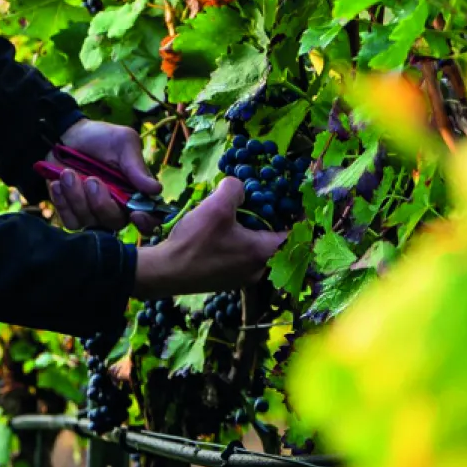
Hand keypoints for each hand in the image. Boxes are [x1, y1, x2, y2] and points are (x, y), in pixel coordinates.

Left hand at [47, 119, 161, 235]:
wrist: (65, 134)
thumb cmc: (100, 137)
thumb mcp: (122, 143)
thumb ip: (136, 166)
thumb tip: (156, 189)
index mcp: (134, 192)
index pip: (149, 219)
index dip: (146, 223)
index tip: (135, 213)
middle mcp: (116, 207)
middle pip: (115, 223)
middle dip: (102, 204)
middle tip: (92, 179)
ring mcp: (92, 212)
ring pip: (89, 222)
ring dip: (77, 197)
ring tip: (68, 173)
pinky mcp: (71, 212)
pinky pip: (70, 221)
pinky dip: (63, 203)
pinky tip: (58, 183)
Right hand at [132, 178, 284, 296]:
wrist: (166, 273)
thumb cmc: (195, 242)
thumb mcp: (216, 206)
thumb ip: (234, 189)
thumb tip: (238, 186)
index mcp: (263, 252)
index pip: (295, 236)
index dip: (299, 218)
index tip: (296, 204)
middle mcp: (258, 269)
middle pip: (276, 243)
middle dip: (271, 223)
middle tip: (263, 205)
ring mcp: (243, 278)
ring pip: (258, 252)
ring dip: (253, 235)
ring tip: (238, 218)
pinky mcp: (228, 281)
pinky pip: (242, 259)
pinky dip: (239, 245)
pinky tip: (221, 235)